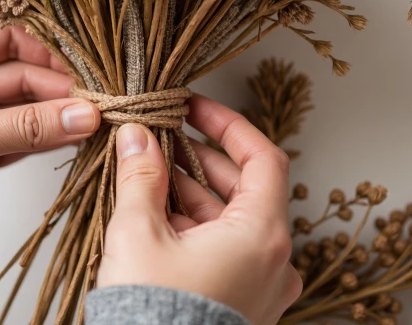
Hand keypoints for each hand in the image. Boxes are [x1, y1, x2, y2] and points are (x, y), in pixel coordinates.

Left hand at [0, 22, 100, 264]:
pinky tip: (75, 139)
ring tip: (95, 125)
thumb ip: (27, 126)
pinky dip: (47, 140)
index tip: (78, 76)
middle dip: (57, 92)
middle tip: (96, 108)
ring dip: (57, 117)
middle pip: (21, 76)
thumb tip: (86, 114)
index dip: (43, 55)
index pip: (3, 41)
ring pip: (25, 110)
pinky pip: (22, 139)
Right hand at [97, 95, 301, 323]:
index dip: (228, 125)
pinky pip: (225, 250)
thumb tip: (138, 136)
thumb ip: (141, 176)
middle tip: (161, 138)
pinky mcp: (242, 303)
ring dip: (192, 192)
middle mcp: (273, 260)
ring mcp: (260, 285)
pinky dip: (196, 226)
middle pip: (244, 187)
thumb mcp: (139, 233)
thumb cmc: (153, 316)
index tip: (195, 108)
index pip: (262, 157)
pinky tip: (158, 214)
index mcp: (262, 236)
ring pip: (231, 220)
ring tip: (149, 174)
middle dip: (199, 158)